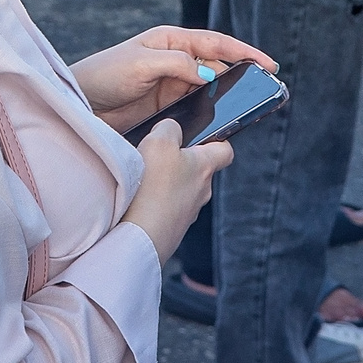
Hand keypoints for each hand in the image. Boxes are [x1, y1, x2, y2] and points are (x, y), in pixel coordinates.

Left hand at [74, 25, 275, 131]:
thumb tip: (210, 73)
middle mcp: (175, 59)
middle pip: (218, 65)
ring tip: (252, 105)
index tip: (267, 64)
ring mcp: (172, 84)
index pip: (215, 43)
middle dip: (243, 73)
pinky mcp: (167, 106)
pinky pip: (198, 106)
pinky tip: (224, 121)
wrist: (78, 104)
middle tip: (268, 88)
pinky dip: (213, 111)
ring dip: (230, 94)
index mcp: (171, 40)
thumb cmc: (104, 74)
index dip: (243, 52)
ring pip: (211, 87)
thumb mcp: (141, 64)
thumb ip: (177, 64)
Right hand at [121, 122, 231, 261]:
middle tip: (158, 158)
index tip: (206, 137)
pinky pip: (166, 211)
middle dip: (181, 163)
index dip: (217, 141)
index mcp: (204, 168)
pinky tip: (137, 201)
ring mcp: (187, 215)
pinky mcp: (171, 231)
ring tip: (143, 182)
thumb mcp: (159, 141)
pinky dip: (154, 204)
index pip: (225, 151)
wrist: (138, 234)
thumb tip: (172, 129)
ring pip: (181, 192)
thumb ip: (170, 128)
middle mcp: (201, 193)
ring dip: (165, 186)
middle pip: (198, 172)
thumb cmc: (152, 188)